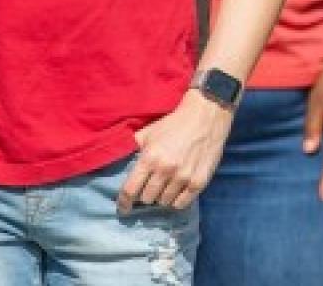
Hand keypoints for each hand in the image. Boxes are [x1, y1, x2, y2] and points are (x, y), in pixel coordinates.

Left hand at [118, 90, 233, 212]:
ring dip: (162, 197)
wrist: (206, 115)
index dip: (124, 203)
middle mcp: (165, 170)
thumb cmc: (174, 123)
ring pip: (164, 202)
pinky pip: (182, 204)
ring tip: (165, 187)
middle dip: (146, 194)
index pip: (130, 190)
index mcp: (149, 158)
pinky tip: (177, 193)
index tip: (124, 208)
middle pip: (147, 198)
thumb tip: (116, 161)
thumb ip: (132, 148)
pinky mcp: (199, 181)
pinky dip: (177, 201)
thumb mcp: (148, 132)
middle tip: (151, 187)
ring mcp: (183, 177)